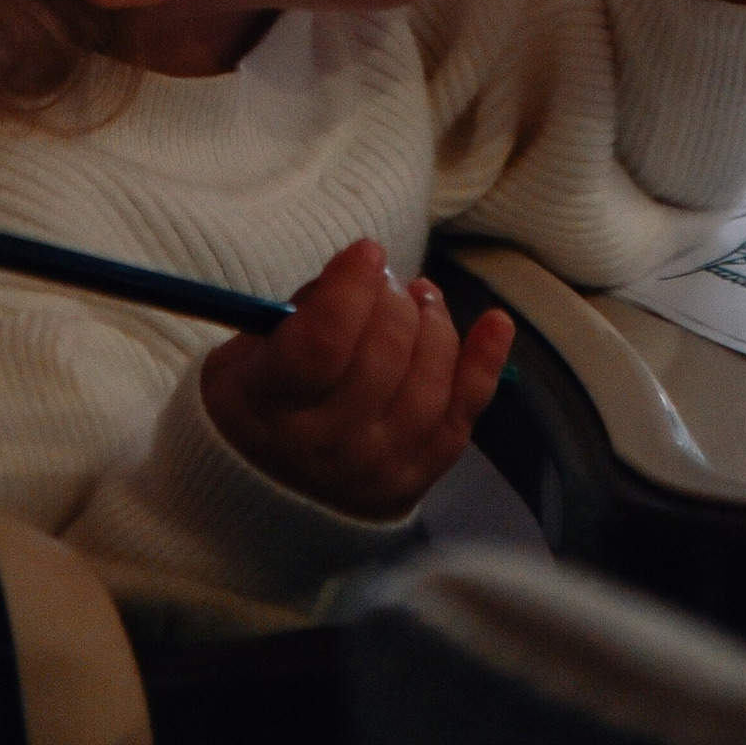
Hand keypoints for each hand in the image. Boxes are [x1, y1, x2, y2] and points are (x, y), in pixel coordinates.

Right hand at [200, 239, 512, 523]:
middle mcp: (321, 448)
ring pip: (427, 383)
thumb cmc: (259, 398)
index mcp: (266, 407)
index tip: (368, 251)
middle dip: (392, 299)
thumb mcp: (249, 349)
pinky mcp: (412, 482)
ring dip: (434, 324)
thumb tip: (371, 270)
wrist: (265, 493)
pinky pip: (460, 417)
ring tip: (421, 299)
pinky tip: (496, 323)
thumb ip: (304, 310)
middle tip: (386, 280)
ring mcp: (372, 471)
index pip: (321, 346)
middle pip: (382, 356)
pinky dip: (483, 364)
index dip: (351, 290)